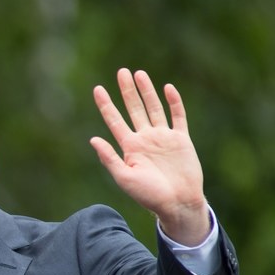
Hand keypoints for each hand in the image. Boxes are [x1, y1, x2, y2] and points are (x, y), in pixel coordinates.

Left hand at [90, 68, 209, 245]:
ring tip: (139, 73)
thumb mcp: (124, 177)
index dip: (106, 104)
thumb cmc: (148, 195)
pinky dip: (174, 102)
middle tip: (121, 72)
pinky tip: (168, 88)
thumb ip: (109, 158)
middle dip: (127, 91)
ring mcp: (163, 137)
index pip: (114, 120)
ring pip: (154, 108)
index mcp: (129, 147)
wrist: (177, 203)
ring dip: (147, 91)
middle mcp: (145, 139)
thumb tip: (93, 139)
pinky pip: (177, 117)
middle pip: (134, 109)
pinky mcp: (181, 139)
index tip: (97, 88)